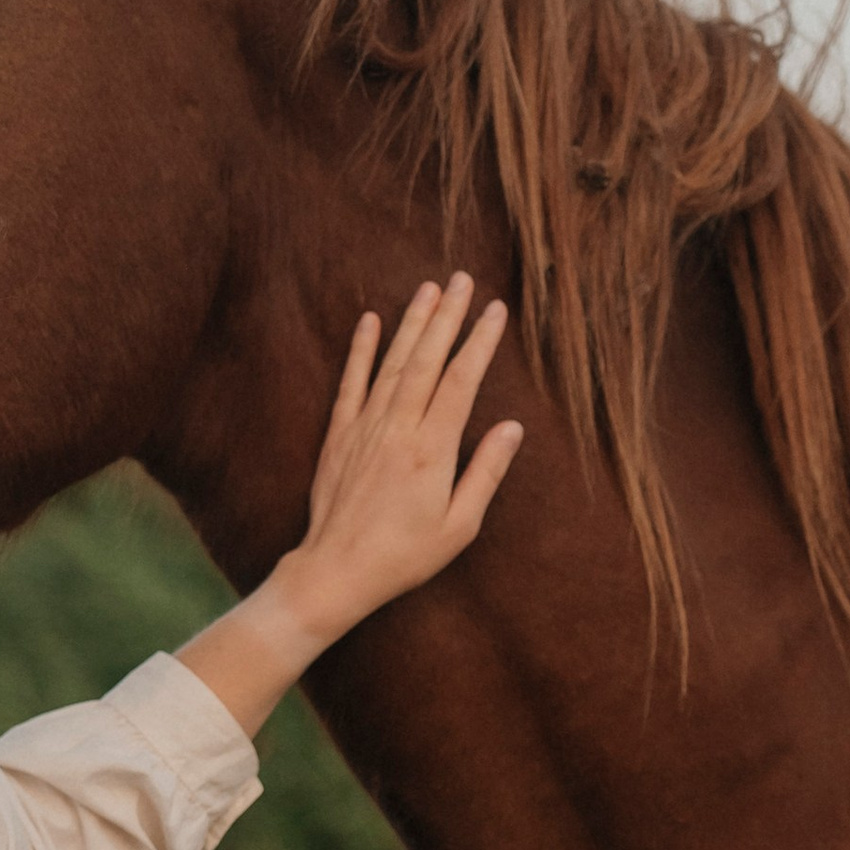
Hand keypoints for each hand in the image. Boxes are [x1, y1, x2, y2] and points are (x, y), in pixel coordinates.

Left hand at [292, 273, 521, 635]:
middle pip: (427, 360)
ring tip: (428, 288)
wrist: (337, 570)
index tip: (495, 310)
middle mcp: (398, 429)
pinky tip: (370, 321)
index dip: (479, 342)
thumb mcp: (459, 525)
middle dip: (447, 317)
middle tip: (462, 279)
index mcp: (432, 449)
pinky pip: (351, 383)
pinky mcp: (338, 435)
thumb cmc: (404, 555)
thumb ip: (485, 472)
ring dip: (412, 323)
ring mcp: (364, 428)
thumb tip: (512, 428)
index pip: (462, 381)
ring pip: (392, 363)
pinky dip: (360, 350)